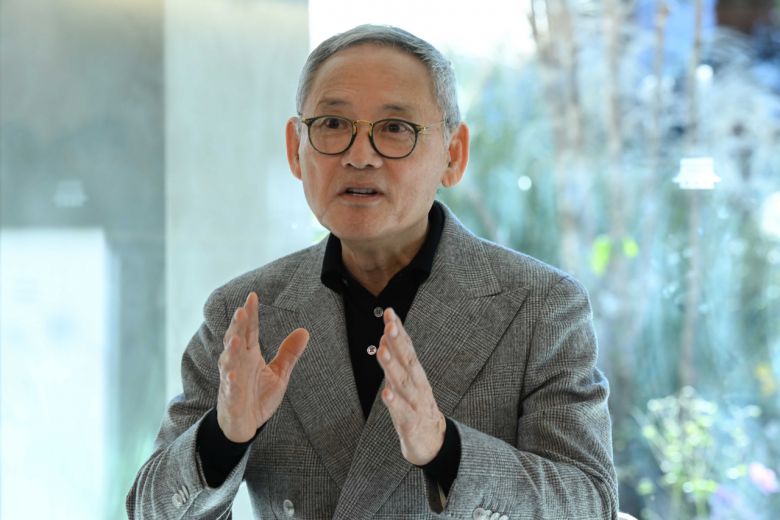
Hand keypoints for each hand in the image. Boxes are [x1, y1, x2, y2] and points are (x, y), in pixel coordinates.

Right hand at [217, 292, 308, 441]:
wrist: (245, 424)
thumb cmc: (258, 396)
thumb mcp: (279, 373)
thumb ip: (289, 353)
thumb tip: (304, 331)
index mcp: (249, 354)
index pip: (250, 330)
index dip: (250, 314)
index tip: (252, 296)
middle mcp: (238, 363)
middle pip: (236, 340)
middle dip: (238, 326)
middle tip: (241, 310)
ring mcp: (232, 380)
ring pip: (229, 361)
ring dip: (230, 350)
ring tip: (235, 338)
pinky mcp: (231, 398)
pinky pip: (230, 389)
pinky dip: (230, 382)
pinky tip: (232, 375)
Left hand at [377, 308, 445, 465]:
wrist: (433, 443)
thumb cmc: (416, 407)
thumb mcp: (406, 381)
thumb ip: (397, 359)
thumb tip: (384, 336)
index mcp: (415, 374)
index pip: (407, 348)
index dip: (399, 330)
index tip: (390, 312)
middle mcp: (418, 386)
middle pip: (408, 361)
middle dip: (398, 343)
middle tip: (389, 325)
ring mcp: (416, 405)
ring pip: (404, 384)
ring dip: (393, 367)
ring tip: (383, 352)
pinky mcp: (412, 425)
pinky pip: (403, 413)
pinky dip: (395, 403)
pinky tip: (386, 393)